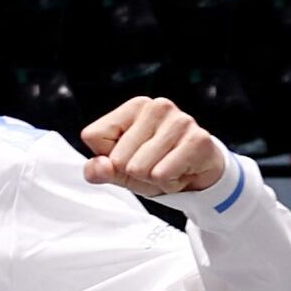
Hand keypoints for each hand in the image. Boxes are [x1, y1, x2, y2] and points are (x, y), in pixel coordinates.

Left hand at [79, 96, 229, 198]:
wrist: (197, 175)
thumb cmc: (156, 165)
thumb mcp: (119, 170)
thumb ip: (99, 169)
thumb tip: (100, 166)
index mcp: (134, 107)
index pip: (92, 136)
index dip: (107, 157)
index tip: (129, 155)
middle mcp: (157, 107)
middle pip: (117, 158)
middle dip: (132, 172)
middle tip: (153, 166)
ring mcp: (180, 120)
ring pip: (139, 168)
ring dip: (151, 178)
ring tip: (166, 168)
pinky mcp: (198, 139)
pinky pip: (162, 175)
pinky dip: (168, 183)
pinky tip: (180, 171)